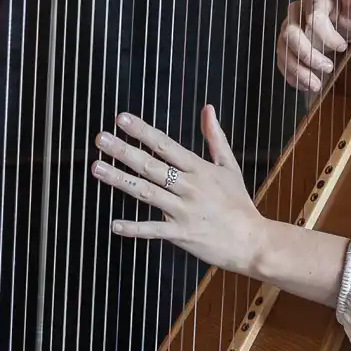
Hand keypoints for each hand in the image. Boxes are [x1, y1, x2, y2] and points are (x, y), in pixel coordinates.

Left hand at [92, 106, 267, 273]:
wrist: (252, 241)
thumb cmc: (239, 203)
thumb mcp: (230, 167)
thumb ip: (215, 138)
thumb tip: (208, 109)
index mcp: (199, 169)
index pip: (165, 145)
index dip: (142, 131)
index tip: (121, 119)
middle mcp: (189, 186)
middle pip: (151, 166)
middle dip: (124, 151)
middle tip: (100, 139)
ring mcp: (184, 210)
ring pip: (147, 192)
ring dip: (120, 180)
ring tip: (97, 168)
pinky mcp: (182, 233)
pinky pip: (154, 229)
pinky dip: (135, 228)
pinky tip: (115, 225)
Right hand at [275, 0, 350, 92]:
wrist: (343, 32)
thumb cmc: (350, 21)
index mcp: (314, 0)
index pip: (314, 18)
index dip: (328, 36)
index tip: (344, 46)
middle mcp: (295, 13)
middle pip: (291, 34)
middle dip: (309, 55)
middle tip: (329, 68)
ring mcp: (286, 31)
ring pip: (283, 51)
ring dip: (299, 71)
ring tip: (317, 85)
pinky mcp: (284, 48)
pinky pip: (281, 63)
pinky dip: (293, 77)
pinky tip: (308, 86)